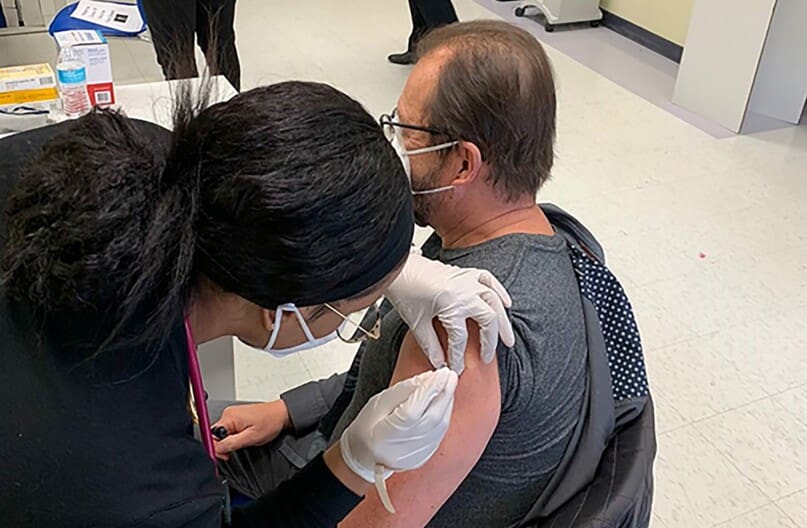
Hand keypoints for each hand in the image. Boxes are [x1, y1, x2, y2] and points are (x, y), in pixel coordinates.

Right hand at [212, 400, 290, 459]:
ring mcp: (232, 414)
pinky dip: (233, 437)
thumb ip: (231, 444)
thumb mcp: (250, 438)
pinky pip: (228, 430)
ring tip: (243, 442)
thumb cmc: (270, 422)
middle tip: (235, 451)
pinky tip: (242, 438)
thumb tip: (216, 448)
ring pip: (222, 433)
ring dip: (229, 442)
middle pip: (216, 435)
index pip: (211, 435)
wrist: (281, 414)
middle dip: (223, 446)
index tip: (224, 455)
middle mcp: (228, 413)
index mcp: (229, 417)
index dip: (216, 448)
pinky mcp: (236, 417)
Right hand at [339, 368, 457, 482]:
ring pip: (440, 426)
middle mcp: (401, 450)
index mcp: (383, 436)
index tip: (440, 373)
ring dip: (447, 403)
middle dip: (444, 393)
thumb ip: (405, 390)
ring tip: (448, 384)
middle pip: (432, 419)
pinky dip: (445, 415)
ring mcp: (414, 457)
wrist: (364, 455)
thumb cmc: (367, 427)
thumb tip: (429, 377)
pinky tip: (444, 402)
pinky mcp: (424, 457)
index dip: (429, 390)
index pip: (413, 411)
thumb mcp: (379, 401)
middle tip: (449, 374)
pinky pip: (440, 434)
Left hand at [384, 249, 515, 373]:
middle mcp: (464, 292)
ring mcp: (467, 280)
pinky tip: (506, 304)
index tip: (456, 368)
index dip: (458, 357)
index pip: (460, 339)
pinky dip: (500, 292)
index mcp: (451, 304)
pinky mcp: (465, 273)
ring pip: (494, 302)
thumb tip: (440, 364)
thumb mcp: (416, 322)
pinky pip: (489, 280)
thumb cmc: (404, 289)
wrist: (397, 266)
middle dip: (490, 342)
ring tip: (507, 340)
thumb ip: (430, 345)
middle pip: (488, 320)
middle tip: (488, 358)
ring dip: (503, 321)